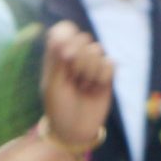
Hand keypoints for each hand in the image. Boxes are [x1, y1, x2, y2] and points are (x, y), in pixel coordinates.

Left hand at [39, 20, 113, 155]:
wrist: (74, 130)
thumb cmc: (58, 107)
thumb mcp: (51, 84)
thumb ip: (56, 59)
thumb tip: (64, 37)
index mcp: (57, 55)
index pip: (63, 30)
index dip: (67, 36)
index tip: (66, 54)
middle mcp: (75, 56)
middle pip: (83, 38)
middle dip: (78, 59)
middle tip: (72, 78)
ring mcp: (92, 64)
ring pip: (97, 50)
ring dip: (89, 71)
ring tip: (82, 87)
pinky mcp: (106, 75)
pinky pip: (109, 64)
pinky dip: (102, 78)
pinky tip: (94, 89)